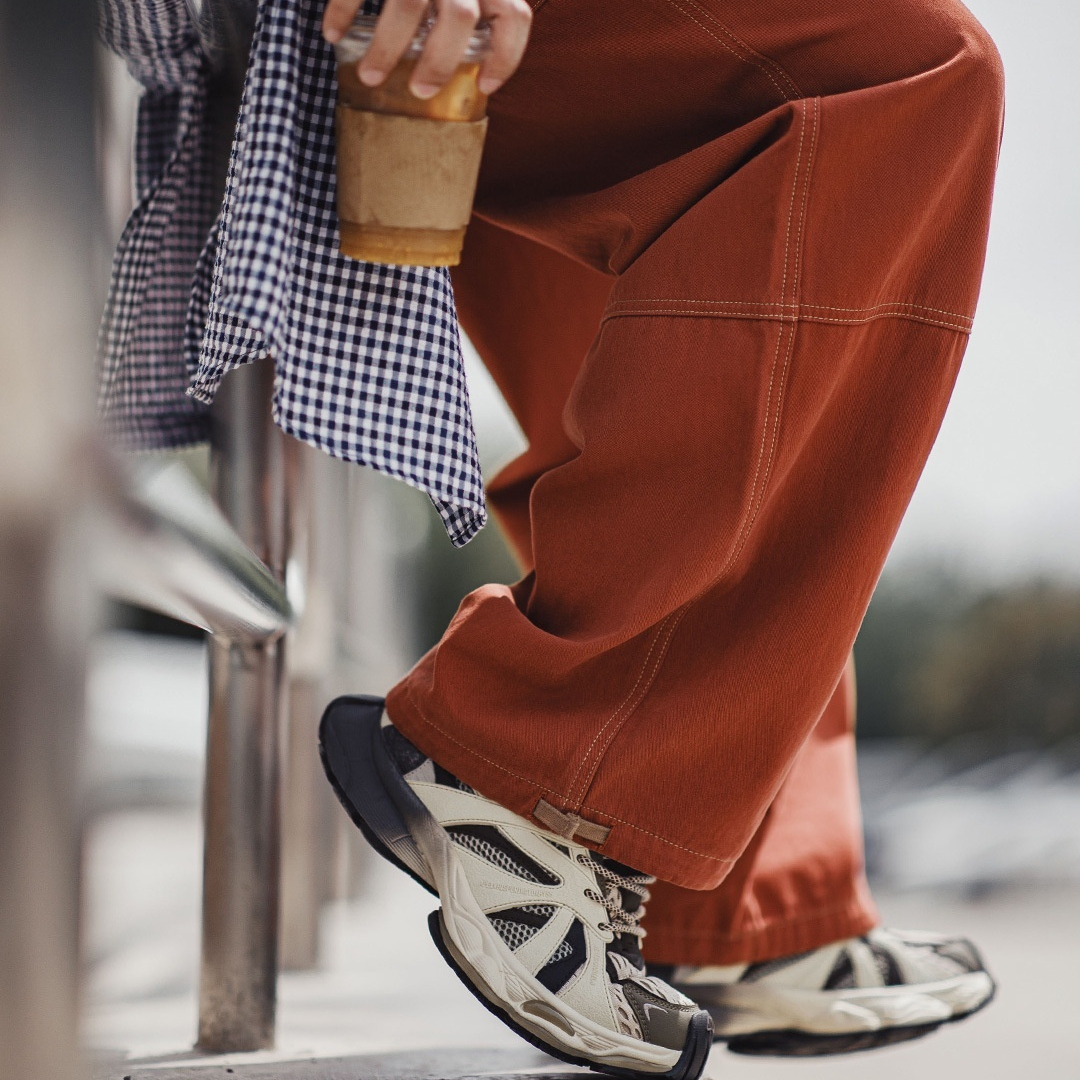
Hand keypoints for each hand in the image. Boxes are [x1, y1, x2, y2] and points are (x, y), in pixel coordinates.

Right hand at [323, 0, 532, 99]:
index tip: (486, 84)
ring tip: (370, 75)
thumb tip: (476, 47)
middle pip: (460, 20)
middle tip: (420, 90)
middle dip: (438, 64)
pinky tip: (333, 32)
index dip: (506, 56)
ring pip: (409, 6)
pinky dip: (343, 11)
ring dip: (387, 49)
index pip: (514, 15)